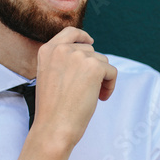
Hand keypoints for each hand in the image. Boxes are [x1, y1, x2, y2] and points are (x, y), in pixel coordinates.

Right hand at [32, 26, 116, 148]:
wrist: (54, 127)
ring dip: (102, 79)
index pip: (70, 32)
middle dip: (94, 69)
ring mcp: (78, 56)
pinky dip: (110, 86)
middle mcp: (61, 49)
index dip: (83, 36)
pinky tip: (100, 98)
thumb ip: (63, 62)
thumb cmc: (52, 110)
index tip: (90, 42)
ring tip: (93, 96)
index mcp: (47, 50)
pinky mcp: (94, 67)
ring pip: (102, 61)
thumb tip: (88, 55)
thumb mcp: (49, 77)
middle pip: (90, 51)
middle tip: (89, 90)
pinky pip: (112, 71)